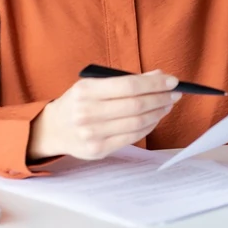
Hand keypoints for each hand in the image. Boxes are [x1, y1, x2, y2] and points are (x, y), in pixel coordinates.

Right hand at [28, 70, 180, 160]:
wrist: (53, 129)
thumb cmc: (79, 102)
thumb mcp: (94, 84)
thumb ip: (125, 81)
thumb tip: (160, 77)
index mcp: (86, 91)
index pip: (129, 86)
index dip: (155, 84)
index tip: (172, 80)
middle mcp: (87, 113)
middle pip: (136, 106)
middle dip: (161, 98)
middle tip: (174, 94)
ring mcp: (92, 134)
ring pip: (137, 123)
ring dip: (158, 113)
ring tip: (167, 105)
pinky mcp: (99, 150)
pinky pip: (132, 137)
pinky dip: (148, 126)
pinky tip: (155, 118)